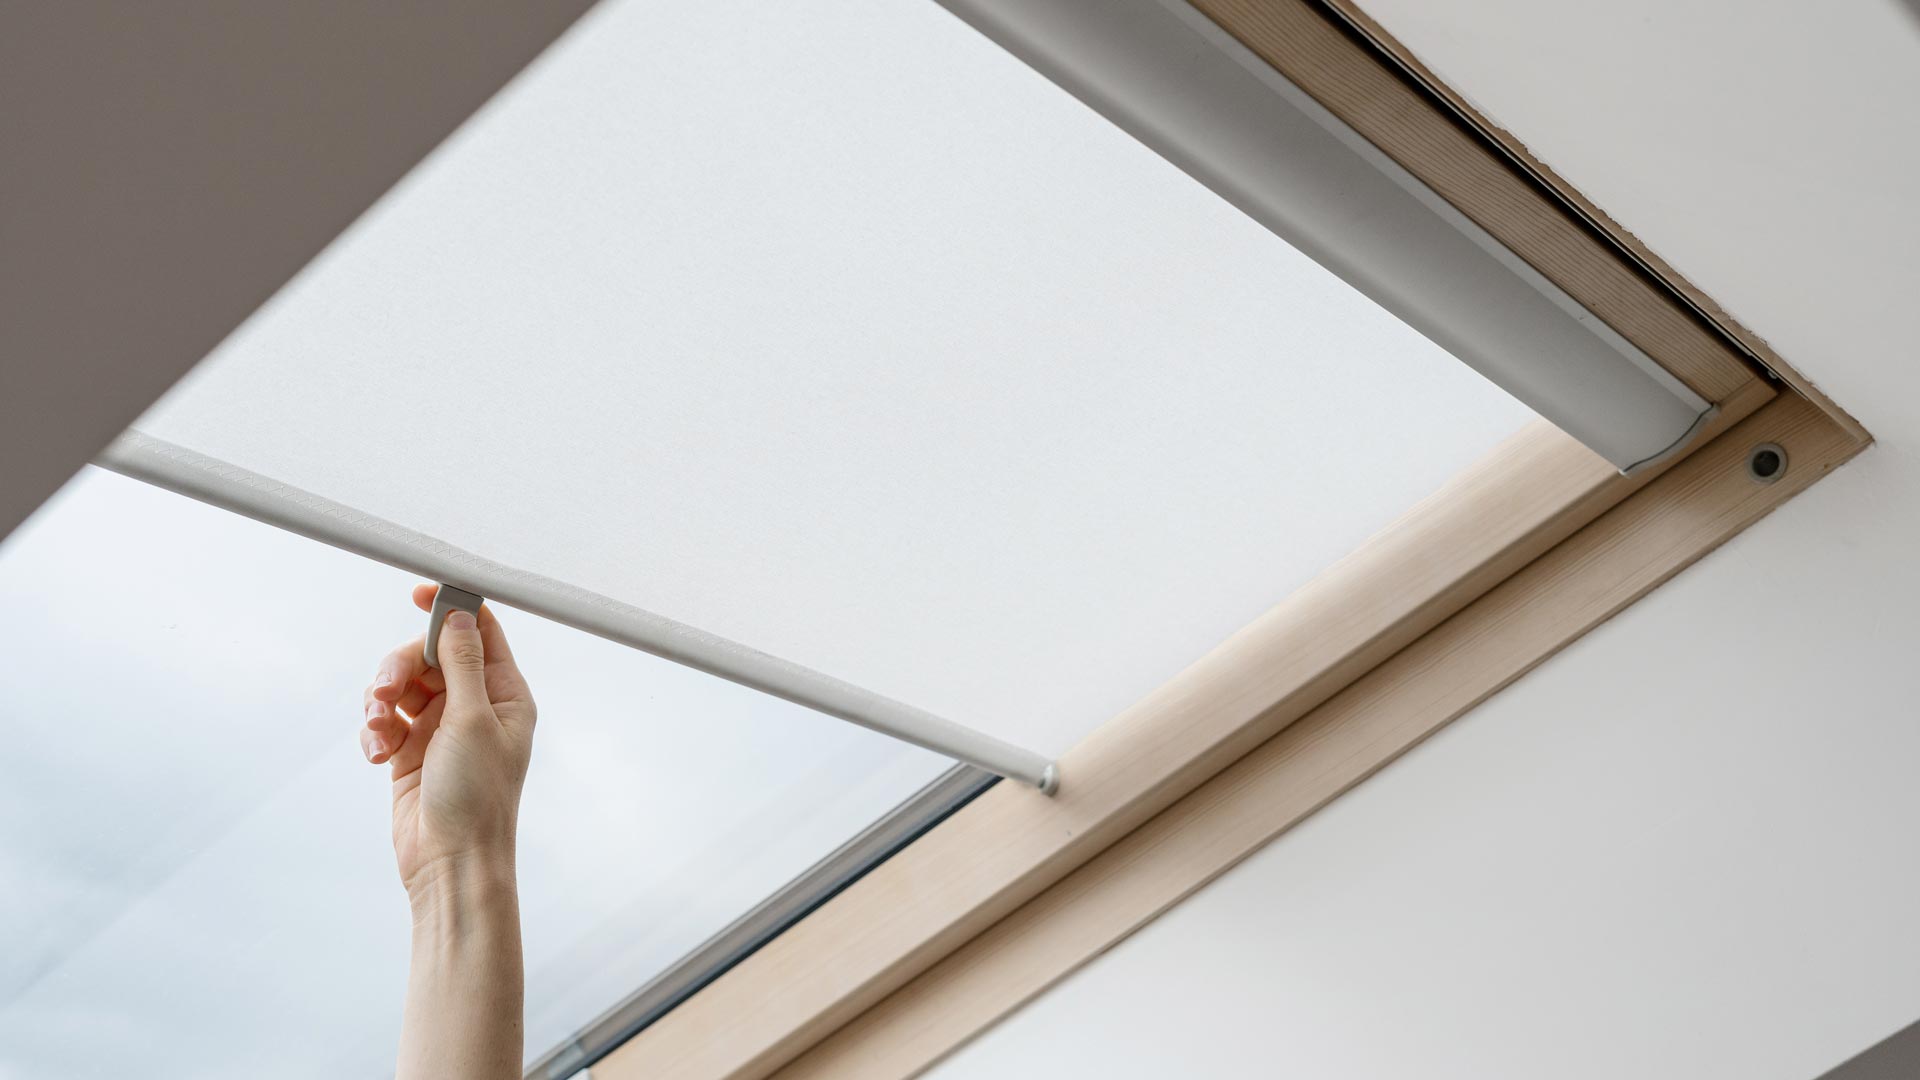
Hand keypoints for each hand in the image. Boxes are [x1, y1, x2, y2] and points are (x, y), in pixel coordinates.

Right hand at [362, 585, 536, 900]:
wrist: (450, 864)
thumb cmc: (475, 798)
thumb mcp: (472, 721)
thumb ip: (462, 664)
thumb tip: (458, 616)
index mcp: (506, 696)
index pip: (481, 633)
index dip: (451, 609)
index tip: (417, 593)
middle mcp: (476, 708)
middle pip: (430, 656)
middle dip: (400, 666)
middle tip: (385, 690)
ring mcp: (441, 730)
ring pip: (402, 687)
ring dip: (381, 700)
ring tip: (378, 728)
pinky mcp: (411, 753)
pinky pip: (385, 721)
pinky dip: (375, 731)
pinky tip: (377, 755)